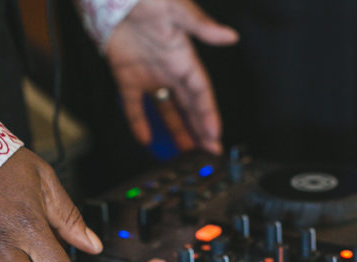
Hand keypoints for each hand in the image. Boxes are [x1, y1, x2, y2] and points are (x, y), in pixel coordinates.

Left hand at [105, 0, 237, 153]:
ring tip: (185, 151)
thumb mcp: (177, 9)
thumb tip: (230, 36)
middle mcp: (169, 71)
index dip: (208, 114)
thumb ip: (202, 26)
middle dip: (200, 128)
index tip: (214, 134)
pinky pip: (134, 106)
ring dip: (177, 129)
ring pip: (166, 109)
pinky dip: (138, 122)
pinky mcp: (126, 78)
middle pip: (189, 105)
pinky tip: (145, 140)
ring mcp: (149, 76)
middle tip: (210, 151)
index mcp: (184, 58)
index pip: (201, 92)